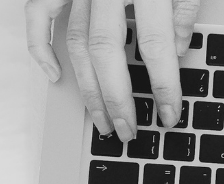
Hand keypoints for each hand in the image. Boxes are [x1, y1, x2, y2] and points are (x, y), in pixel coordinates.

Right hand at [26, 0, 200, 138]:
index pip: (157, 44)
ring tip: (100, 120)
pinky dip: (41, 48)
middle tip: (128, 132)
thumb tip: (182, 47)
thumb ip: (184, 4)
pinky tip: (54, 77)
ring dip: (87, 88)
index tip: (171, 115)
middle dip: (118, 99)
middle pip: (108, 52)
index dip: (166, 85)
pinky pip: (39, 15)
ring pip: (76, 43)